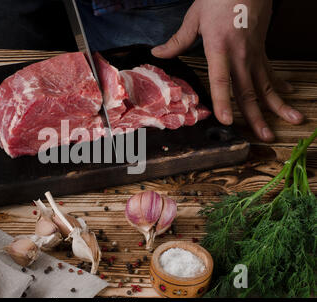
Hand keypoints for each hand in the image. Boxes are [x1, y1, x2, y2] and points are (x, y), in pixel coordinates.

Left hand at [152, 0, 303, 141]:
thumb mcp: (195, 17)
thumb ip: (178, 40)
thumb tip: (157, 53)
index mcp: (220, 48)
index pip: (221, 81)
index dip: (223, 102)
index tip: (227, 121)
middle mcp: (240, 55)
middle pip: (248, 90)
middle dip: (257, 116)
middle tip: (265, 136)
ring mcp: (254, 54)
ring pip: (265, 84)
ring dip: (278, 105)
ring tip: (291, 120)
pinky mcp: (262, 49)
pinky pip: (271, 71)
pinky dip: (279, 85)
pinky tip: (287, 96)